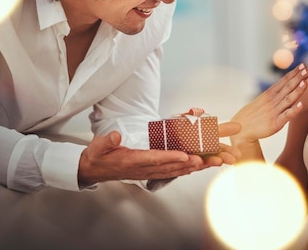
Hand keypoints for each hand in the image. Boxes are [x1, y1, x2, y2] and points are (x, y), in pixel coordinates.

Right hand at [78, 123, 241, 186]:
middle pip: (171, 166)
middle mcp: (144, 169)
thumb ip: (107, 142)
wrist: (96, 170)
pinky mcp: (153, 171)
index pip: (154, 159)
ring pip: (176, 170)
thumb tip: (114, 135)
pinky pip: (174, 170)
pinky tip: (201, 165)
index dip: (170, 158)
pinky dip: (188, 168)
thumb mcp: (98, 148)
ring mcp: (150, 171)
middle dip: (191, 163)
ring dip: (194, 167)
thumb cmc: (99, 156)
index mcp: (132, 161)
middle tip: (209, 160)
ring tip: (212, 162)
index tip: (185, 156)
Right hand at [230, 63, 307, 143]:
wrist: (242, 129)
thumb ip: (276, 93)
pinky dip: (294, 110)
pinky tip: (301, 104)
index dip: (294, 73)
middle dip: (297, 78)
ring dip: (297, 91)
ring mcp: (275, 111)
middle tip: (306, 69)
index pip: (284, 80)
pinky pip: (287, 115)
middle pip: (287, 87)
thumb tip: (287, 84)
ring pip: (288, 99)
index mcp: (270, 93)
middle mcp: (273, 100)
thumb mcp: (264, 100)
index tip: (303, 65)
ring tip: (305, 82)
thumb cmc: (255, 114)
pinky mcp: (276, 123)